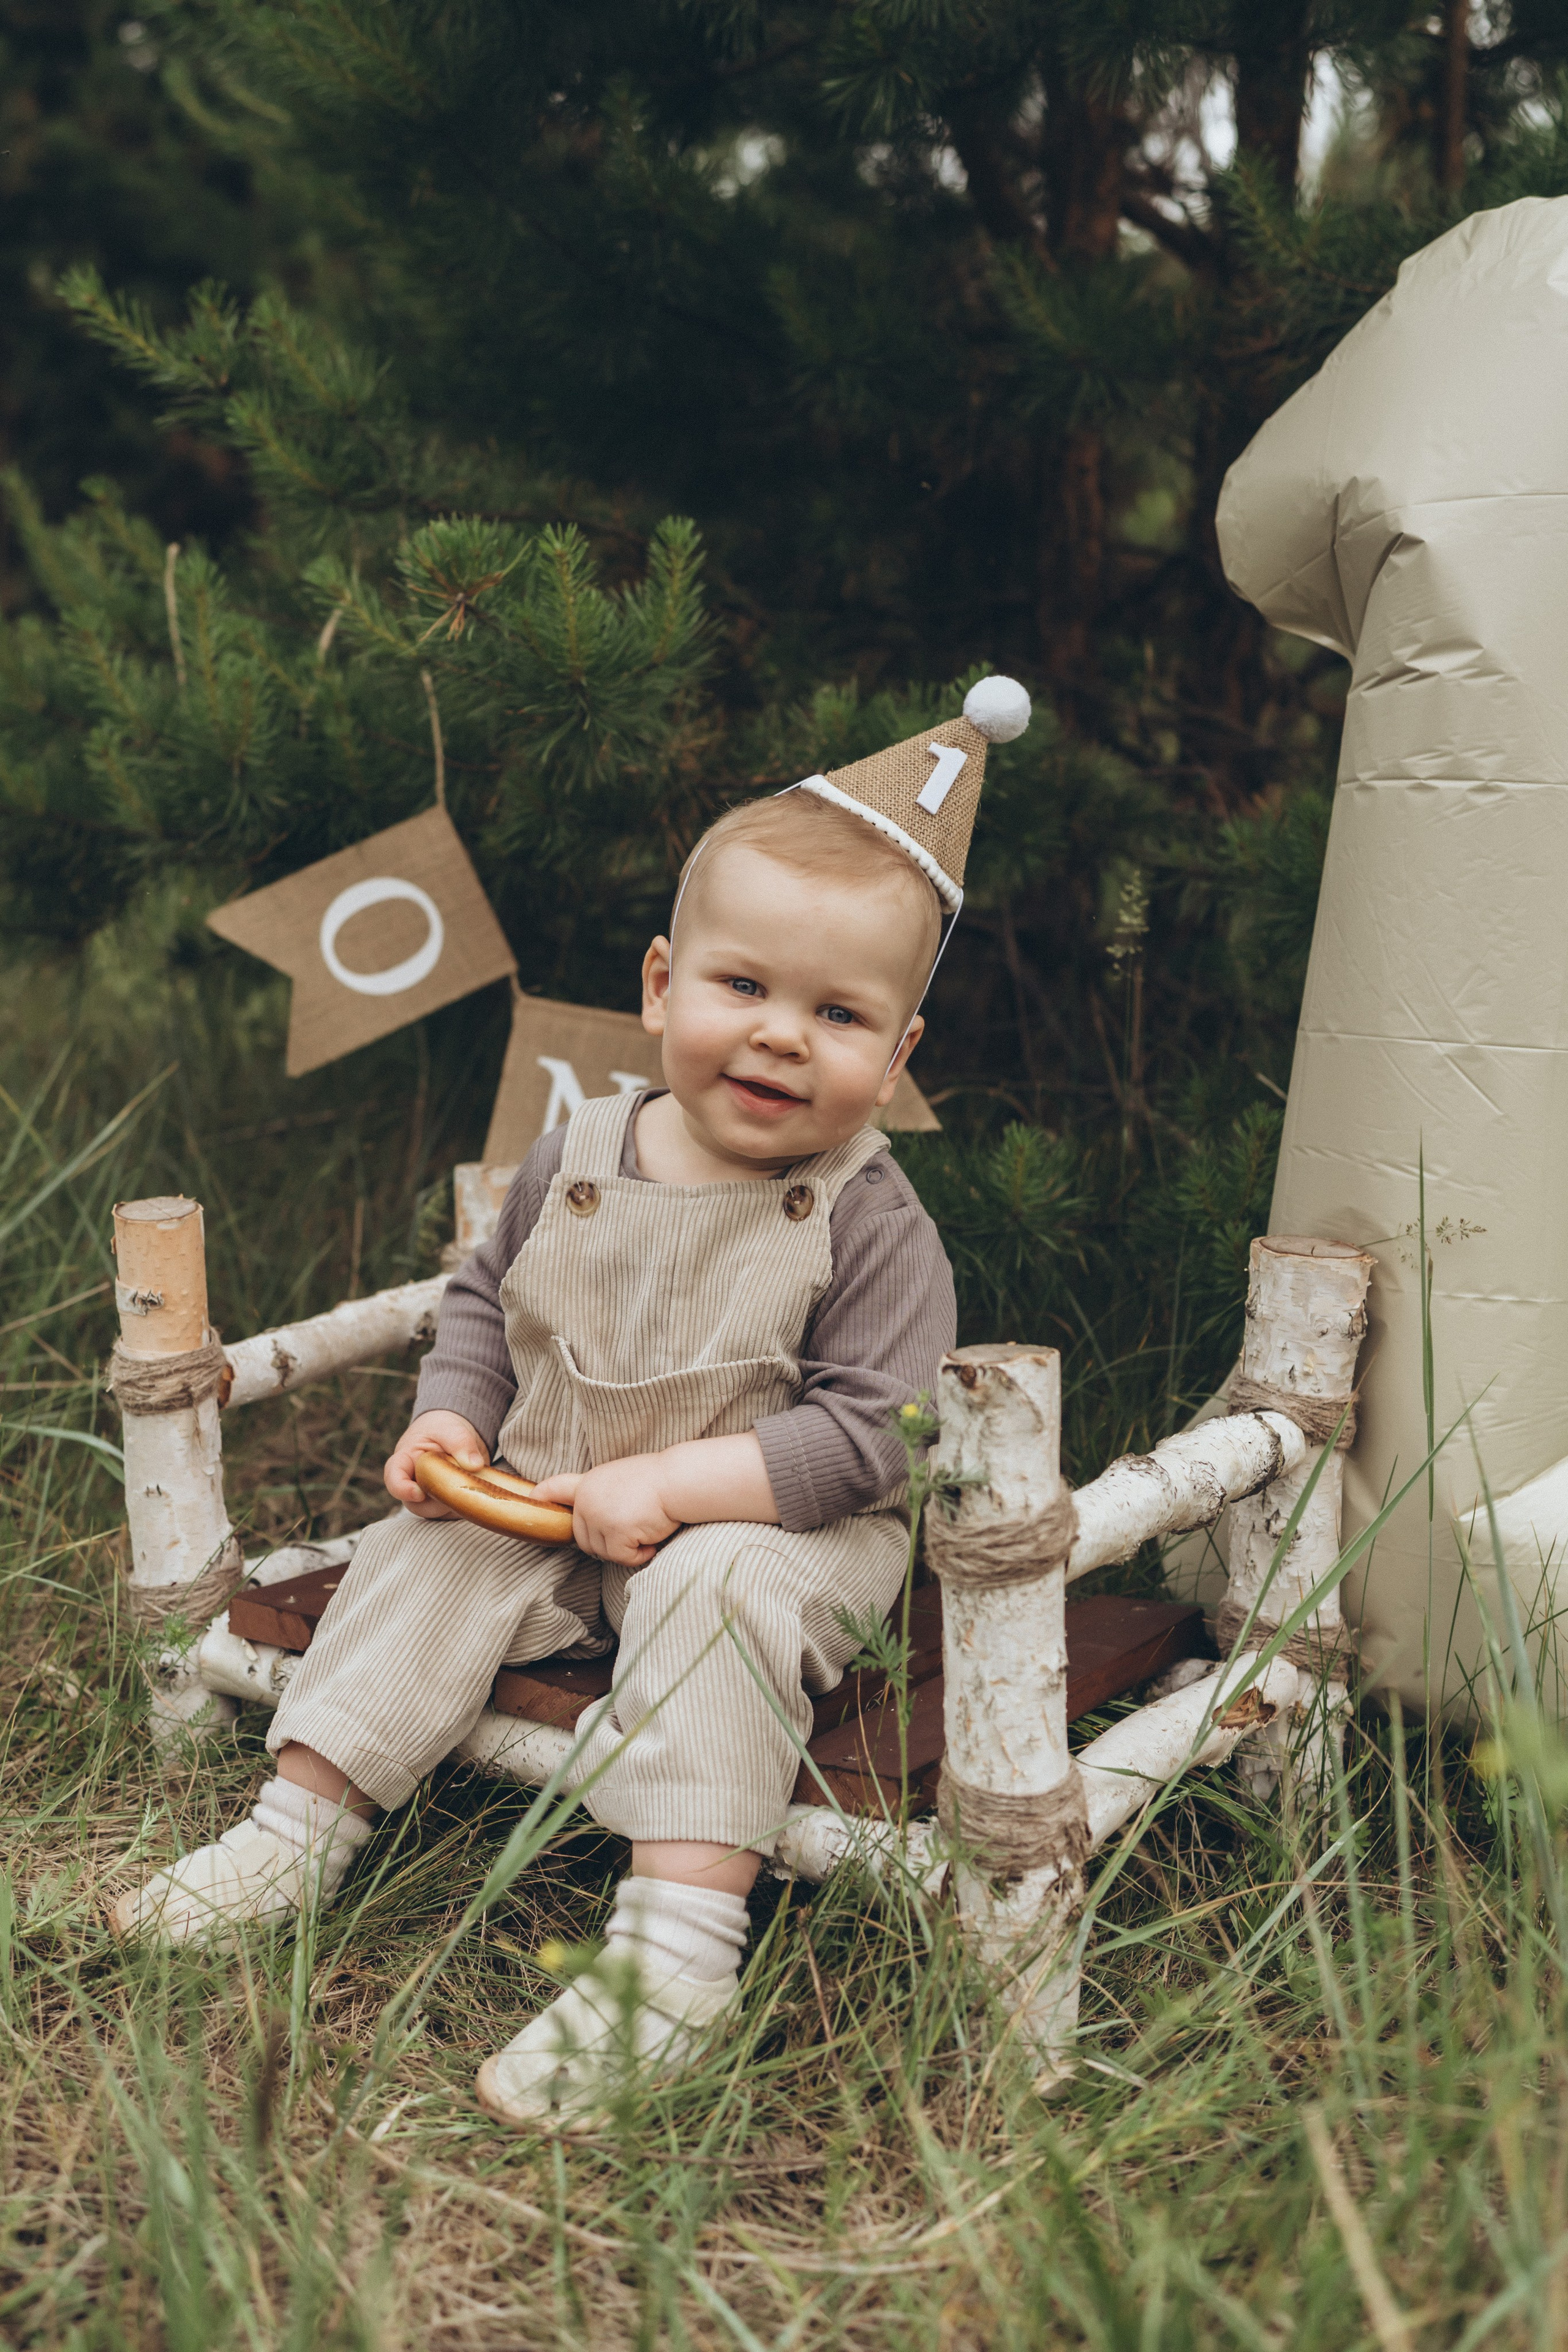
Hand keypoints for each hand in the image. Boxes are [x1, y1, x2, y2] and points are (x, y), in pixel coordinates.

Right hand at [385, 1410, 489, 1516]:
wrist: (456, 1437)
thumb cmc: (445, 1430)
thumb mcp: (452, 1429)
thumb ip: (461, 1443)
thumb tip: (474, 1465)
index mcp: (405, 1461)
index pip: (394, 1478)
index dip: (402, 1489)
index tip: (419, 1493)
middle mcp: (412, 1483)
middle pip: (415, 1503)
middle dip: (437, 1499)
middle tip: (459, 1484)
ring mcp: (427, 1497)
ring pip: (434, 1512)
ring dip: (453, 1503)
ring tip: (469, 1483)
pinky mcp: (443, 1505)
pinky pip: (451, 1514)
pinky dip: (464, 1506)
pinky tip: (474, 1491)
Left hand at [531, 1457, 679, 1567]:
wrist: (679, 1480)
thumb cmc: (661, 1480)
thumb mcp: (622, 1479)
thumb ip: (604, 1495)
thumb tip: (600, 1517)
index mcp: (590, 1483)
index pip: (557, 1488)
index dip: (543, 1496)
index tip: (533, 1498)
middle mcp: (587, 1499)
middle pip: (584, 1538)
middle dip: (609, 1542)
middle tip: (635, 1530)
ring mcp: (598, 1516)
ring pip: (603, 1552)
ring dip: (627, 1548)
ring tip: (647, 1528)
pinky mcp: (613, 1532)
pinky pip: (622, 1558)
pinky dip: (640, 1554)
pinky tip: (653, 1538)